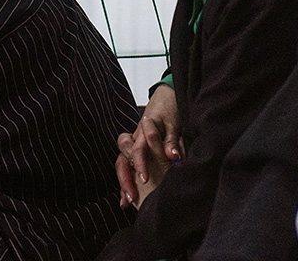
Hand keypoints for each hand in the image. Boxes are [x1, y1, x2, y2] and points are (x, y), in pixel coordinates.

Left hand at [117, 84, 182, 207]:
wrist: (170, 94)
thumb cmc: (164, 125)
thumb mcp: (158, 147)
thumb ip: (155, 166)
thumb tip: (153, 190)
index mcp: (136, 144)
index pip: (123, 165)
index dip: (124, 183)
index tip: (125, 203)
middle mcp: (138, 137)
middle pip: (125, 157)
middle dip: (127, 177)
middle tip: (133, 195)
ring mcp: (150, 128)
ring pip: (141, 145)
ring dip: (142, 161)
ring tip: (146, 178)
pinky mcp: (166, 119)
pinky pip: (166, 133)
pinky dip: (169, 144)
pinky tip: (173, 155)